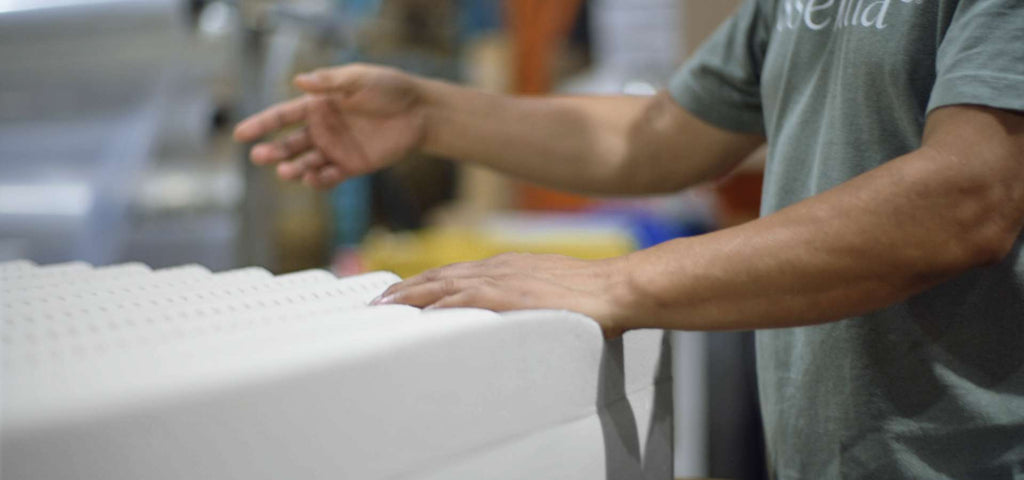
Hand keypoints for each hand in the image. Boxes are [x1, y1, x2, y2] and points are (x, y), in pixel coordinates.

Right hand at [233, 64, 428, 188]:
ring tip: (287, 172)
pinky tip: (312, 178)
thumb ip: (329, 83)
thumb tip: (298, 81)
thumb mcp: (358, 79)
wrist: (419, 112)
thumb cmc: (389, 89)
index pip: (282, 116)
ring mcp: (335, 149)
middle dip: (272, 151)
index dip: (261, 125)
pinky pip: (329, 177)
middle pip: (288, 144)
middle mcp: (322, 129)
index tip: (240, 134)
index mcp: (318, 105)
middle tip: (260, 157)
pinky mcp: (352, 166)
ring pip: (305, 163)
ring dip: (293, 169)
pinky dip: (318, 181)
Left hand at [371, 253, 635, 337]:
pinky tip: (422, 316)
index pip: (453, 274)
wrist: (617, 288)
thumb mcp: (549, 291)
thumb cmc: (592, 295)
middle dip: (406, 289)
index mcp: (505, 267)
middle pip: (439, 276)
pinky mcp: (511, 297)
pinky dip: (441, 307)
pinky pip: (466, 301)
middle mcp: (497, 268)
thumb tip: (515, 316)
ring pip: (444, 285)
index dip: (424, 284)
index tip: (401, 295)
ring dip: (411, 297)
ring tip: (384, 309)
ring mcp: (503, 280)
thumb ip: (525, 300)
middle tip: (376, 303)